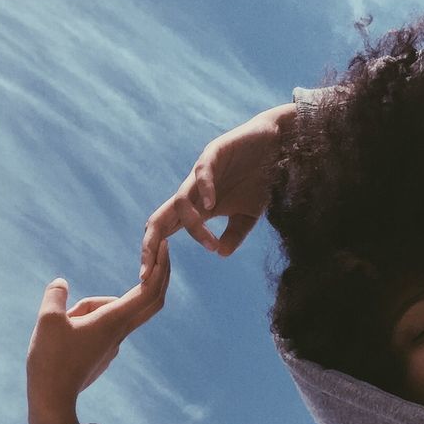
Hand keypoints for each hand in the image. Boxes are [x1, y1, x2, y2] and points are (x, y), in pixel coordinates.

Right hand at [26, 239, 170, 423]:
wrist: (52, 402)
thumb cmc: (50, 361)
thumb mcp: (47, 321)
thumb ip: (56, 296)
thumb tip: (60, 282)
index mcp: (113, 321)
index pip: (148, 289)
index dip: (159, 266)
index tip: (163, 246)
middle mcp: (120, 333)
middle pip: (149, 300)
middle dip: (157, 275)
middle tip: (159, 252)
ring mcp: (113, 346)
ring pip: (112, 312)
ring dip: (92, 305)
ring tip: (61, 323)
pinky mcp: (103, 355)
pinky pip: (102, 327)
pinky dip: (89, 319)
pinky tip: (67, 332)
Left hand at [138, 103, 295, 279]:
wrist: (278, 144)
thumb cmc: (260, 180)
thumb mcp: (247, 217)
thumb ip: (233, 235)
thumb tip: (220, 253)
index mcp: (196, 209)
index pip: (164, 233)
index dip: (152, 255)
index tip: (147, 279)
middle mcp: (192, 193)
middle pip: (159, 219)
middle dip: (149, 246)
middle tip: (146, 271)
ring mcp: (200, 173)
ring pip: (180, 202)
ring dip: (192, 226)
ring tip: (209, 243)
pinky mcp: (214, 153)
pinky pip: (202, 172)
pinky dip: (204, 189)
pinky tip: (211, 205)